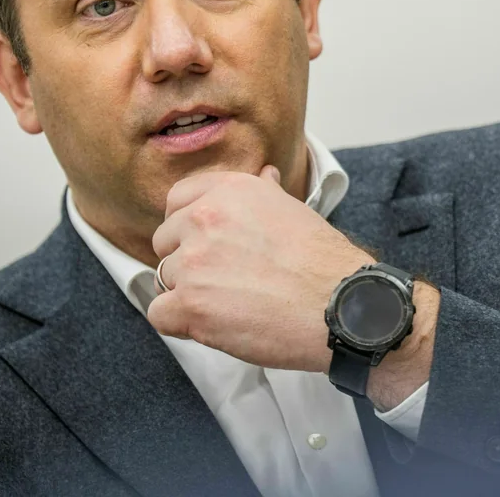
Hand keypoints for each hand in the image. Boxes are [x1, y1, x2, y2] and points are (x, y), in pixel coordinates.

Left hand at [147, 165, 375, 371]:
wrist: (339, 305)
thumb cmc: (323, 262)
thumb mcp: (294, 209)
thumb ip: (265, 192)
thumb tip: (264, 175)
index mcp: (229, 190)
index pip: (177, 199)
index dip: (186, 224)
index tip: (202, 241)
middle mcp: (205, 218)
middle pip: (165, 241)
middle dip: (187, 260)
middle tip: (225, 278)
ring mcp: (193, 261)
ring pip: (165, 278)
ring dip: (189, 292)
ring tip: (230, 303)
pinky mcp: (190, 304)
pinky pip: (159, 313)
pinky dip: (180, 323)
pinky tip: (211, 324)